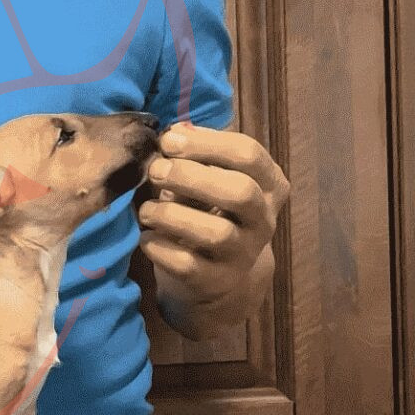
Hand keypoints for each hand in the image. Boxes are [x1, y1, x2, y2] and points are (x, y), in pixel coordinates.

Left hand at [136, 121, 289, 305]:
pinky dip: (161, 248)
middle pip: (240, 192)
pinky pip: (188, 265)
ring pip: (216, 233)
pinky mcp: (216, 282)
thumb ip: (196, 156)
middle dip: (192, 177)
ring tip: (147, 210)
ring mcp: (243, 254)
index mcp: (268, 185)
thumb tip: (175, 132)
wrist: (217, 274)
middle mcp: (263, 220)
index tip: (169, 139)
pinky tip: (147, 238)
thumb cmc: (208, 210)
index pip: (249, 154)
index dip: (207, 143)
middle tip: (156, 171)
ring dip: (172, 215)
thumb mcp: (211, 179)